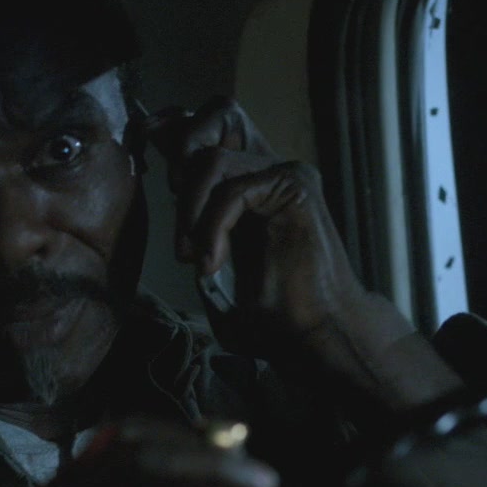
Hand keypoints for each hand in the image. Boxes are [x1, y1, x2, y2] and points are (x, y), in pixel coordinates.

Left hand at [150, 98, 461, 409]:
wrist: (319, 330)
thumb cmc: (276, 308)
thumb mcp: (222, 259)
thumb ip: (199, 227)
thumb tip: (167, 198)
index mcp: (259, 189)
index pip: (206, 156)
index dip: (179, 181)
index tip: (180, 243)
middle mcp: (275, 175)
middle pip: (205, 155)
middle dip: (183, 204)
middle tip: (184, 255)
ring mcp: (288, 176)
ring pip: (213, 163)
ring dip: (193, 213)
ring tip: (197, 258)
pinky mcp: (294, 187)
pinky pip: (232, 190)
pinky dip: (213, 227)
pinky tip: (214, 262)